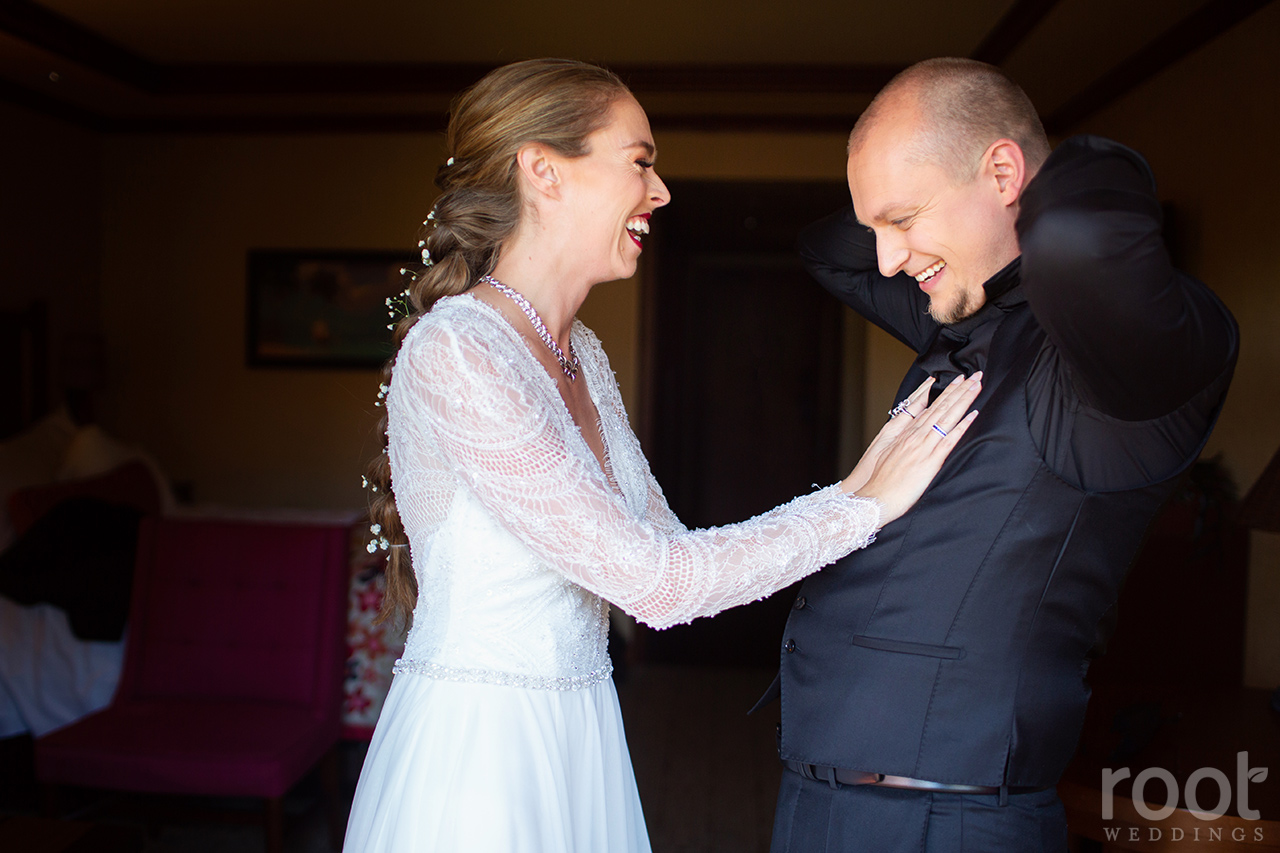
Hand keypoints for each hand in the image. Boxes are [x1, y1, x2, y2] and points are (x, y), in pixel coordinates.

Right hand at [842, 372, 981, 525]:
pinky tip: (972, 414)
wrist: (875, 498)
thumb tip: (914, 433)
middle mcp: (915, 436)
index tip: (958, 380)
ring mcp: (923, 447)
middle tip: (975, 375)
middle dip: (959, 390)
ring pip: (946, 417)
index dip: (945, 393)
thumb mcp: (885, 454)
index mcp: (906, 434)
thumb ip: (902, 442)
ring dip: (963, 400)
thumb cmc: (879, 481)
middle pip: (941, 408)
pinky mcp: (930, 461)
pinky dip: (961, 426)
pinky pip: (949, 440)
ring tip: (976, 386)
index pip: (930, 408)